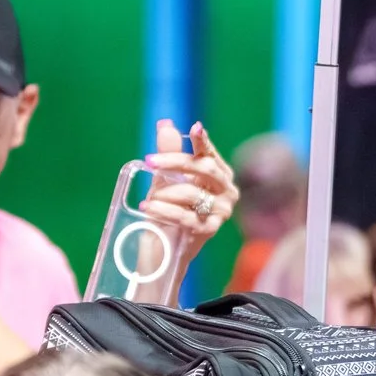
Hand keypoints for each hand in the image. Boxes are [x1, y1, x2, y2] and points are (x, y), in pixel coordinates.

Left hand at [137, 121, 235, 285]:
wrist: (164, 251)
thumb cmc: (167, 211)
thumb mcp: (164, 180)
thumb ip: (168, 153)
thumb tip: (165, 124)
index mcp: (219, 175)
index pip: (210, 153)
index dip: (202, 141)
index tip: (195, 128)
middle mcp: (227, 191)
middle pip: (204, 168)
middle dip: (174, 161)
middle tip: (150, 161)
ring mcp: (221, 211)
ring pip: (191, 192)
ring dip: (164, 193)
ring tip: (148, 199)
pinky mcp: (210, 230)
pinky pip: (184, 215)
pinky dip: (163, 210)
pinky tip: (147, 208)